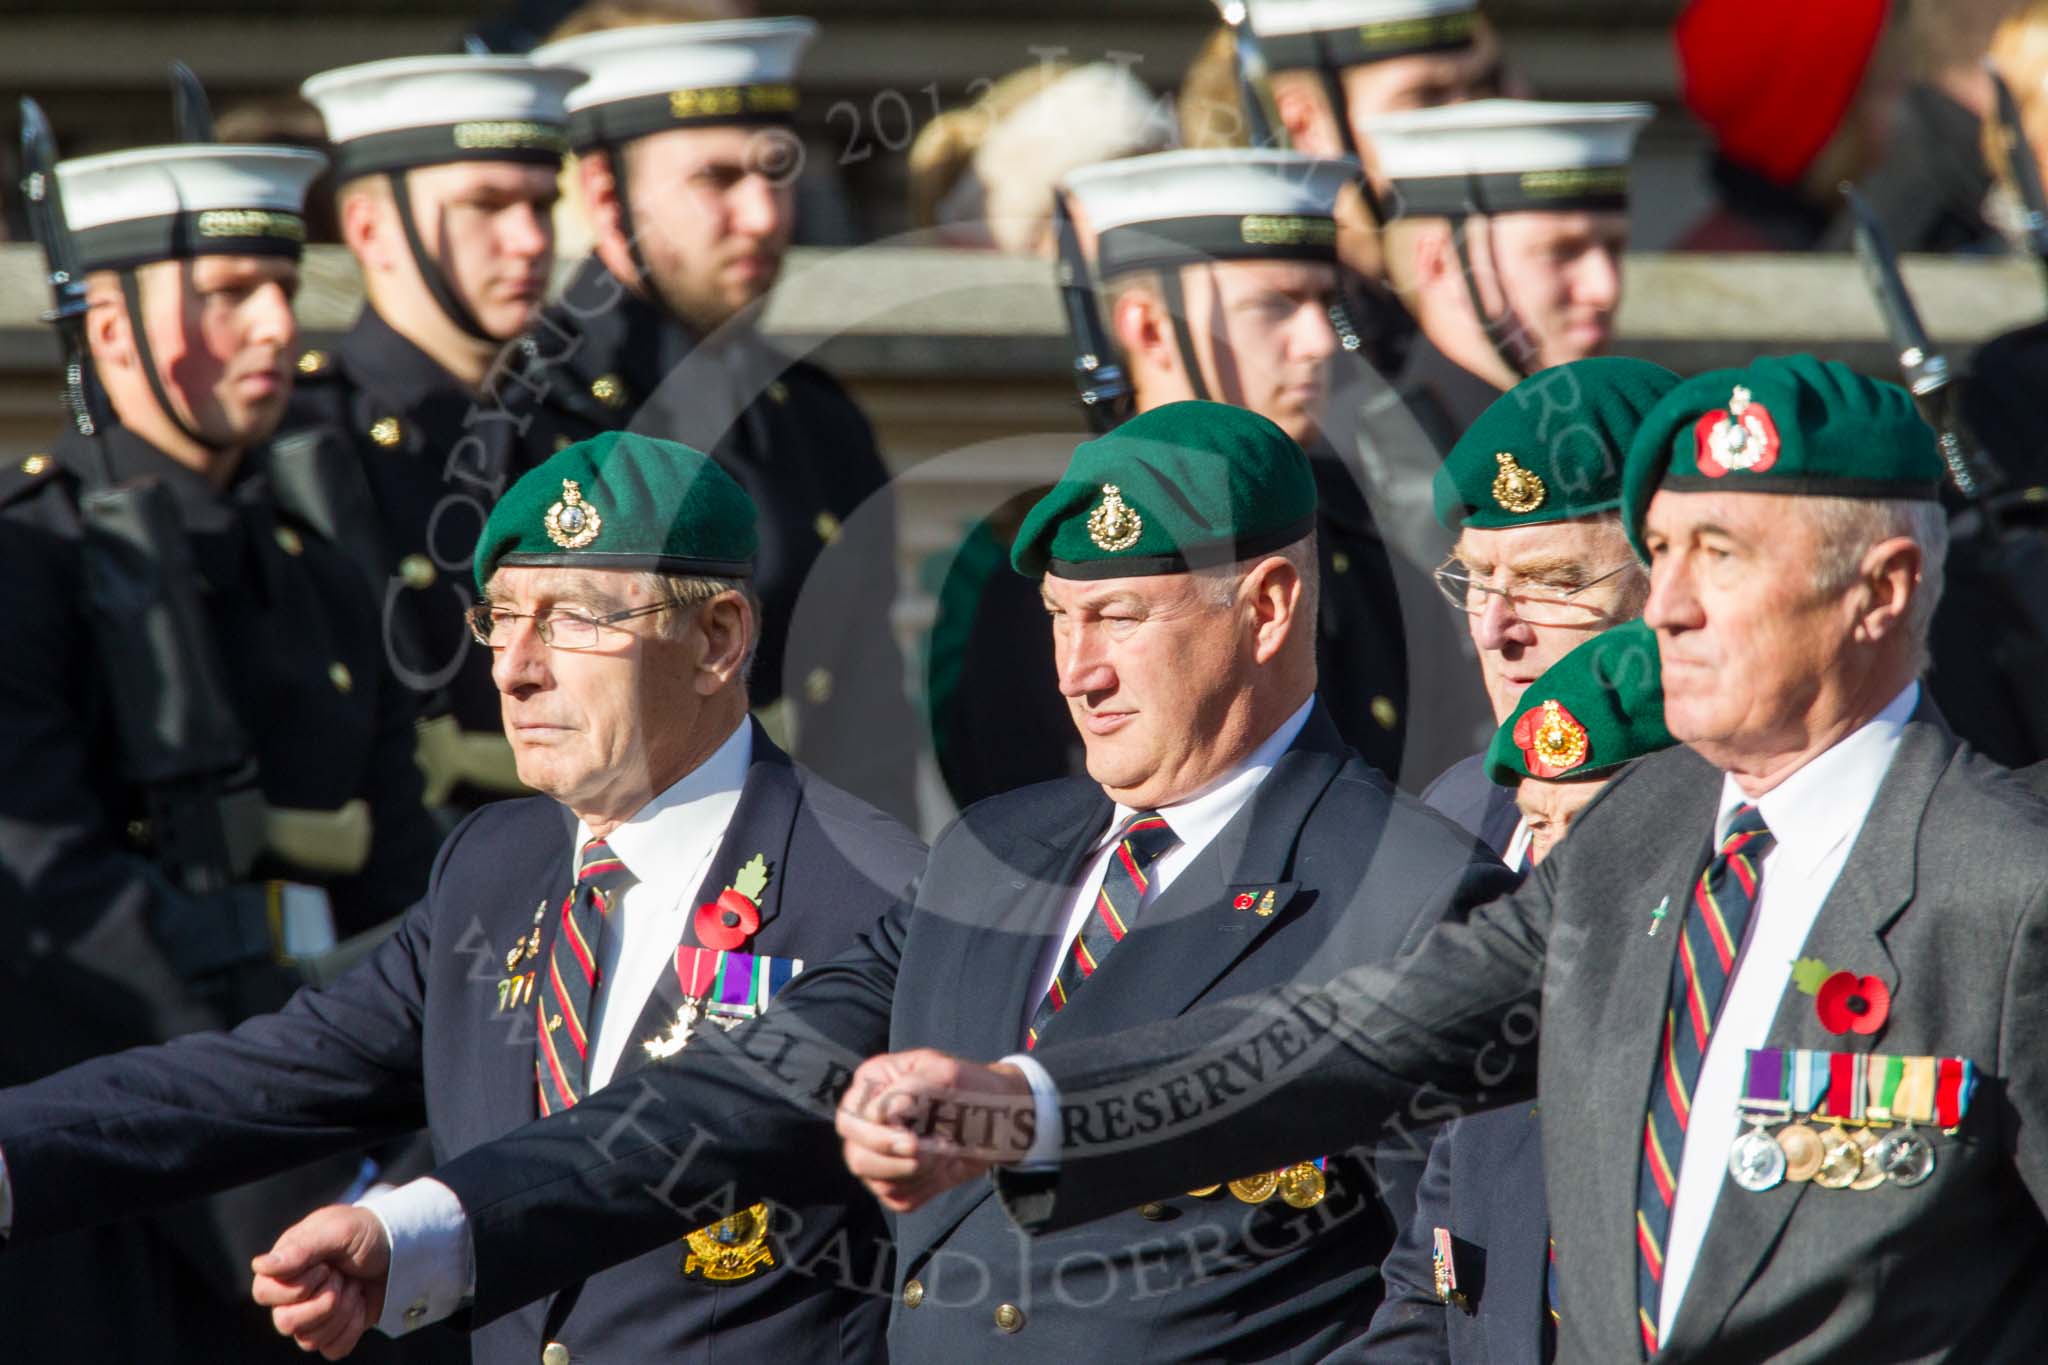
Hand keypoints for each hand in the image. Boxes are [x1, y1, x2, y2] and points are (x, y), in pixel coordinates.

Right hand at [250, 1204, 389, 1358]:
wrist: (403, 1249)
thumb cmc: (366, 1232)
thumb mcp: (338, 1230)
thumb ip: (301, 1249)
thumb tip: (258, 1266)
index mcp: (286, 1266)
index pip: (264, 1292)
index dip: (297, 1285)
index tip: (325, 1265)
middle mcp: (292, 1294)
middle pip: (284, 1322)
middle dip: (324, 1300)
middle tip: (342, 1277)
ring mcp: (312, 1316)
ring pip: (308, 1340)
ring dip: (341, 1311)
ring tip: (354, 1287)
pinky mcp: (334, 1331)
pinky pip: (331, 1350)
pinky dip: (351, 1329)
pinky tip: (359, 1305)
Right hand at [835, 1048, 1035, 1211]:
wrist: (1003, 1121)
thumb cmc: (974, 1089)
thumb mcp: (948, 1076)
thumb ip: (913, 1088)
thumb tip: (882, 1112)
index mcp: (874, 1084)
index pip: (850, 1118)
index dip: (877, 1134)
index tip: (913, 1137)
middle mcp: (869, 1119)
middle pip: (856, 1154)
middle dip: (893, 1159)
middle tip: (926, 1149)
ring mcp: (880, 1153)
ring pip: (874, 1180)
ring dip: (915, 1172)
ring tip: (944, 1150)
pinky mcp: (897, 1181)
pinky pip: (896, 1197)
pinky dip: (923, 1187)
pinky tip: (941, 1167)